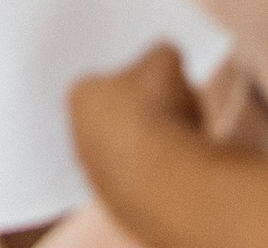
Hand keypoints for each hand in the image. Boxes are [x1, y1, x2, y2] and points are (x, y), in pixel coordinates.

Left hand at [70, 47, 267, 247]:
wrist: (169, 181)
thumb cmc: (157, 111)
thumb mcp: (164, 62)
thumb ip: (161, 55)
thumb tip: (166, 55)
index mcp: (79, 97)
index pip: (104, 84)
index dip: (138, 83)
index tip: (161, 87)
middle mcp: (79, 140)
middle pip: (117, 122)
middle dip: (148, 118)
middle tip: (179, 115)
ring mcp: (99, 179)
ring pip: (131, 158)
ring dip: (157, 153)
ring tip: (188, 146)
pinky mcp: (123, 211)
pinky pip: (145, 189)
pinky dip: (164, 183)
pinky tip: (186, 176)